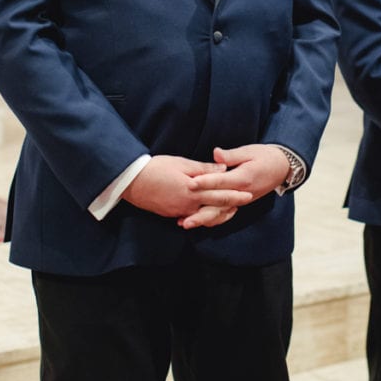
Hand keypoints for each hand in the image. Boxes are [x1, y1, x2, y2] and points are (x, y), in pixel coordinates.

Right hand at [122, 155, 251, 225]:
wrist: (132, 182)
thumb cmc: (157, 168)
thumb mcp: (182, 163)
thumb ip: (204, 168)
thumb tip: (223, 168)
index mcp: (193, 190)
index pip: (220, 193)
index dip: (235, 194)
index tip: (248, 193)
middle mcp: (188, 205)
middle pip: (215, 207)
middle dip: (232, 205)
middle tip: (246, 202)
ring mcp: (180, 211)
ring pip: (205, 215)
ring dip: (218, 212)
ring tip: (230, 210)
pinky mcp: (171, 214)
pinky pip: (192, 217)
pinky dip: (203, 215)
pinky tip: (208, 213)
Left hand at [178, 144, 290, 229]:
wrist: (282, 168)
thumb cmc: (265, 156)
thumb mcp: (250, 151)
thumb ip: (231, 155)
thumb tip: (216, 153)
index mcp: (243, 178)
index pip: (221, 182)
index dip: (205, 182)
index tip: (190, 183)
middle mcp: (242, 193)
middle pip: (218, 206)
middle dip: (199, 213)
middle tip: (183, 219)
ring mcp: (241, 201)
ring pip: (220, 214)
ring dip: (202, 220)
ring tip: (184, 224)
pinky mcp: (239, 203)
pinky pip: (224, 214)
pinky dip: (210, 219)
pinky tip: (196, 220)